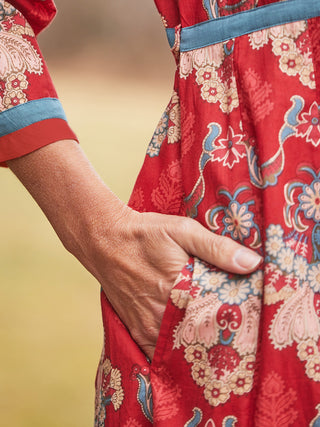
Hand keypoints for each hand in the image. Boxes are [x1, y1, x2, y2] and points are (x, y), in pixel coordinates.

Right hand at [85, 207, 261, 359]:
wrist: (104, 240)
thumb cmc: (145, 234)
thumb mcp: (183, 230)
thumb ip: (217, 248)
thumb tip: (253, 263)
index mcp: (180, 291)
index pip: (219, 319)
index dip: (238, 323)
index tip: (253, 324)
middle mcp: (163, 316)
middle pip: (202, 338)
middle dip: (222, 338)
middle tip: (241, 337)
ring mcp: (148, 327)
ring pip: (183, 349)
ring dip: (200, 347)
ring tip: (220, 344)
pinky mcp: (137, 331)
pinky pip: (161, 353)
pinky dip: (177, 352)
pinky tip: (189, 345)